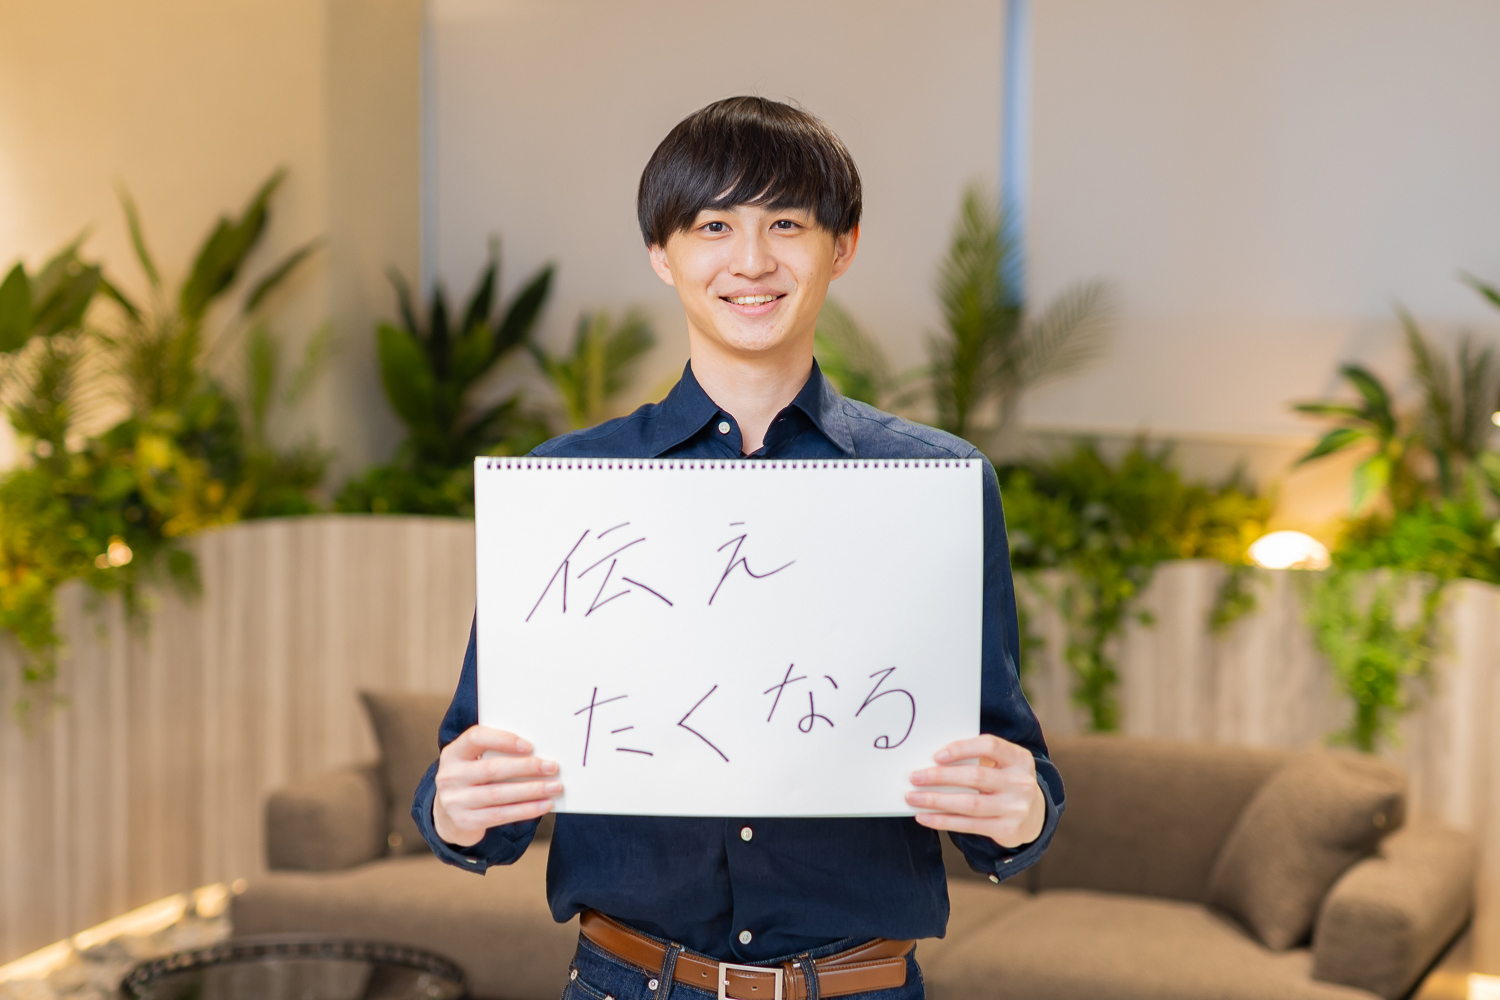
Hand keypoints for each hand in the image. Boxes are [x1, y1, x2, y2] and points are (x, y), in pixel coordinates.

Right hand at [432, 725, 561, 846]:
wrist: (448, 817)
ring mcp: (455, 801)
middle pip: (492, 769)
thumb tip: (538, 752)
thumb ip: (495, 754)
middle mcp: (450, 776)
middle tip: (552, 767)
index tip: (529, 745)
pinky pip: (501, 815)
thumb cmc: (472, 781)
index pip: (475, 738)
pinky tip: (544, 805)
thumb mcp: (473, 762)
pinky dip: (526, 810)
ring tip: (555, 787)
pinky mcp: (465, 821)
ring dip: (532, 790)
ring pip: (499, 794)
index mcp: (453, 753)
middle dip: (527, 767)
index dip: (503, 739)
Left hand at [906, 735, 1045, 848]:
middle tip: (914, 777)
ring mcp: (1016, 807)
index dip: (961, 749)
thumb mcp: (1001, 766)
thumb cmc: (1004, 783)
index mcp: (1019, 758)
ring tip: (913, 798)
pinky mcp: (1008, 829)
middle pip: (975, 776)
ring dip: (936, 801)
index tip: (935, 756)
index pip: (989, 746)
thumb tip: (930, 761)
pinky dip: (943, 821)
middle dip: (940, 777)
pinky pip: (969, 825)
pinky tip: (924, 817)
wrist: (1033, 817)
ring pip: (970, 803)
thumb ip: (975, 759)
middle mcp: (1021, 782)